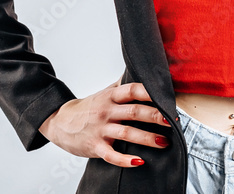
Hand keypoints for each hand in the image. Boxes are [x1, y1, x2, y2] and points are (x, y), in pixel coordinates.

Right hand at [38, 76, 170, 166]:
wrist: (59, 121)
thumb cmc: (87, 108)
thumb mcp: (104, 93)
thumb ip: (122, 86)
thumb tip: (141, 72)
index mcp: (110, 96)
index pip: (133, 90)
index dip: (150, 93)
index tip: (168, 97)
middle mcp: (106, 111)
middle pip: (134, 111)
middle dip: (156, 116)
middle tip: (174, 121)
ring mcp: (100, 129)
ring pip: (127, 133)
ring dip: (147, 138)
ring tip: (164, 142)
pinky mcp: (95, 146)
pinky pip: (111, 155)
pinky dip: (125, 159)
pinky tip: (139, 161)